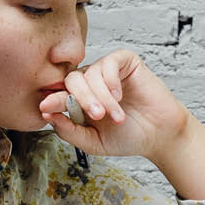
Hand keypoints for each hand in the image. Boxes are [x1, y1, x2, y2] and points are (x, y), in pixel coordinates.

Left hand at [39, 49, 188, 161]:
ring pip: (91, 74)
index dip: (52, 100)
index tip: (46, 108)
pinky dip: (111, 80)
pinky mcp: (125, 62)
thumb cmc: (127, 138)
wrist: (159, 136)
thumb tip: (46, 114)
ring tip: (116, 115)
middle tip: (97, 116)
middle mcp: (90, 82)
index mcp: (79, 100)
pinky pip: (109, 62)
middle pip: (72, 80)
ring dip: (102, 97)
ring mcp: (107, 71)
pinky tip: (119, 96)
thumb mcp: (92, 142)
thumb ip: (69, 131)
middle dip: (81, 99)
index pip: (59, 94)